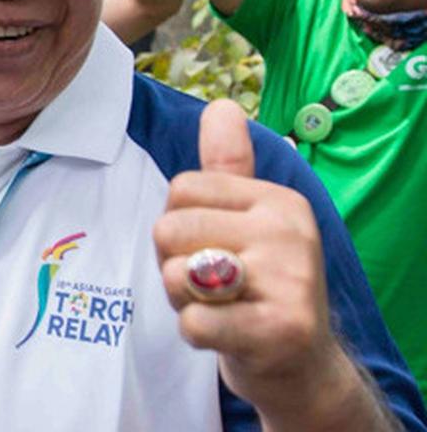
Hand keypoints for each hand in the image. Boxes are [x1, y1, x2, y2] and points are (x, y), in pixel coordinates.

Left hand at [154, 100, 341, 416]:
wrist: (301, 365)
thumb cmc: (259, 286)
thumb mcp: (248, 221)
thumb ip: (228, 167)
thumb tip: (219, 106)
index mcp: (279, 200)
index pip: (181, 188)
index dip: (178, 226)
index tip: (213, 249)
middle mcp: (289, 232)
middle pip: (169, 228)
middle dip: (174, 263)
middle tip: (213, 286)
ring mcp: (289, 281)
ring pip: (177, 273)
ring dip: (183, 300)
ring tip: (220, 307)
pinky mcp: (279, 330)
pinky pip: (194, 322)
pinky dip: (196, 334)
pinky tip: (225, 334)